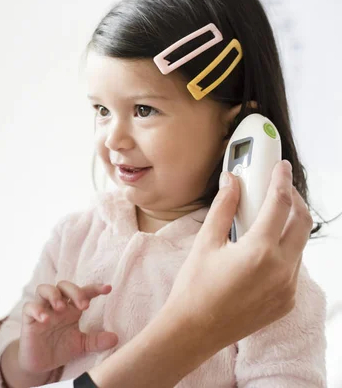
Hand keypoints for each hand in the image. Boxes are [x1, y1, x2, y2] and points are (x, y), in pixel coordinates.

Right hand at [18, 281, 117, 374]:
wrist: (41, 365)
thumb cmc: (61, 349)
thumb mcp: (82, 346)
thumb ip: (96, 341)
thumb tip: (115, 338)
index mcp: (71, 309)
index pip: (83, 292)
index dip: (95, 288)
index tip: (108, 289)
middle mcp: (57, 306)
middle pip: (63, 285)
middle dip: (74, 290)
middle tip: (83, 306)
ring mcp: (42, 310)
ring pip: (43, 288)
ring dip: (53, 295)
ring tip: (61, 308)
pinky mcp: (29, 320)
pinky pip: (29, 307)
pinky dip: (37, 310)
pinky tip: (45, 319)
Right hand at [88, 160, 312, 387]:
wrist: (195, 330)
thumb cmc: (194, 288)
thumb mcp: (205, 243)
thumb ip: (223, 208)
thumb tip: (232, 181)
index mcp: (260, 251)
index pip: (279, 204)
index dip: (280, 180)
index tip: (280, 167)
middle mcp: (282, 269)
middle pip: (303, 222)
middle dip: (294, 200)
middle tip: (279, 189)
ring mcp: (288, 288)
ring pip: (300, 245)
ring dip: (289, 226)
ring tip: (267, 220)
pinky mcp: (287, 301)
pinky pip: (295, 267)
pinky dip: (285, 251)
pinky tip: (263, 250)